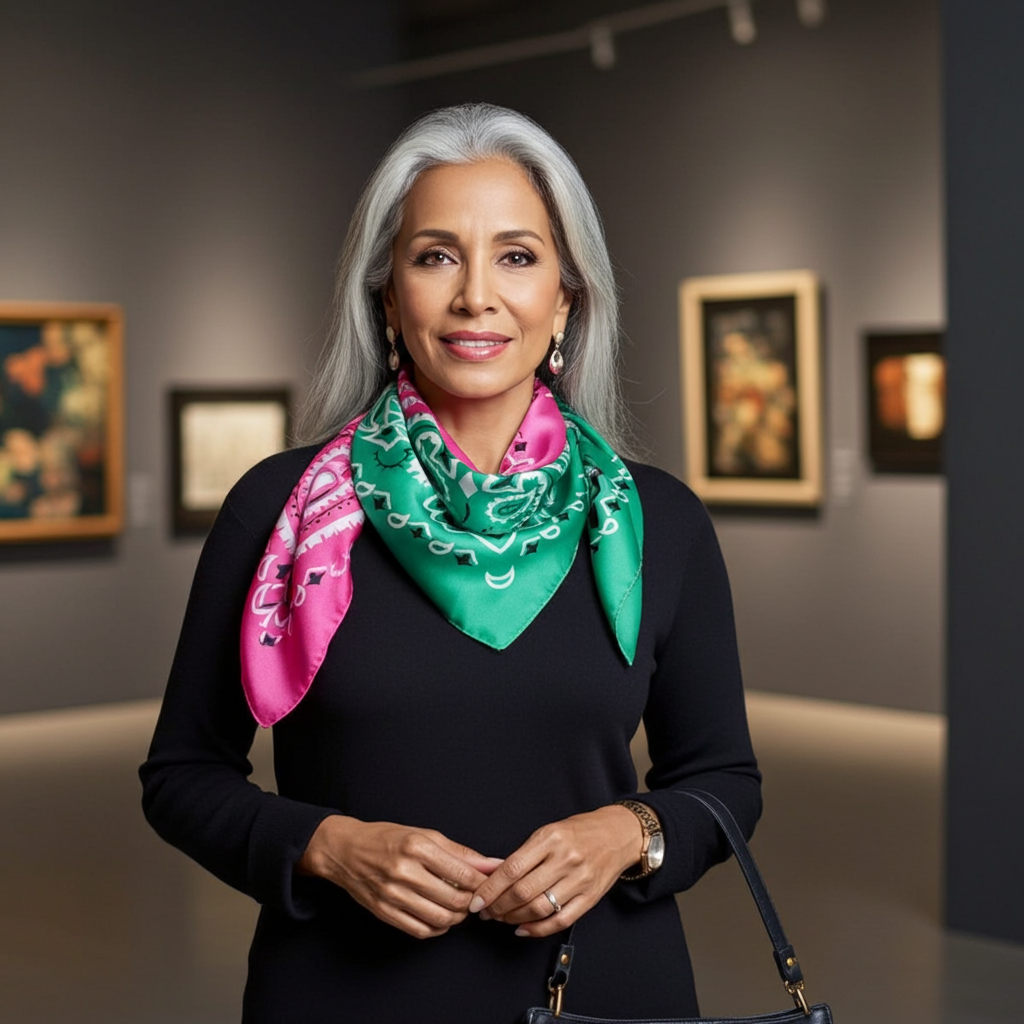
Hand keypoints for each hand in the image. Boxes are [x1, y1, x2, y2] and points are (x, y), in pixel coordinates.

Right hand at [298, 815, 502, 938]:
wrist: (346, 850)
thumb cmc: (387, 838)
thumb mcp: (424, 835)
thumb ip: (459, 852)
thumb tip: (490, 863)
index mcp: (417, 847)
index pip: (463, 873)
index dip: (483, 882)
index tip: (491, 883)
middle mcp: (404, 871)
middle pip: (454, 900)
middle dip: (473, 902)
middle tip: (477, 897)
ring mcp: (393, 894)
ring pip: (440, 919)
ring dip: (457, 918)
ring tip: (460, 908)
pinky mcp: (384, 912)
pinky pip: (420, 930)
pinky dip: (438, 929)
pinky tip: (441, 918)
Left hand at [467, 805, 643, 936]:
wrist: (619, 834)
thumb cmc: (579, 831)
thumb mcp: (549, 831)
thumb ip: (525, 854)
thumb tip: (493, 877)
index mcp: (551, 838)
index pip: (512, 868)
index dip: (490, 888)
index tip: (476, 900)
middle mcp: (566, 859)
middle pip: (523, 891)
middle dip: (498, 906)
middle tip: (486, 912)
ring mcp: (580, 880)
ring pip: (539, 908)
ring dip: (514, 918)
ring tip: (502, 918)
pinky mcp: (590, 898)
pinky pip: (560, 920)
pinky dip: (538, 929)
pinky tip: (522, 929)